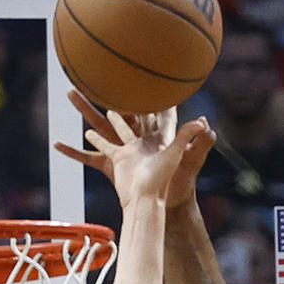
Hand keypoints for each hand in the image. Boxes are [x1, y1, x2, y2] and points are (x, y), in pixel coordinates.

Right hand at [56, 90, 215, 207]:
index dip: (159, 99)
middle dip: (123, 98)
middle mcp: (140, 140)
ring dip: (99, 113)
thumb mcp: (177, 155)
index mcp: (156, 136)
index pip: (159, 113)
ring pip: (108, 126)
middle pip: (129, 113)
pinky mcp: (115, 159)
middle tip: (115, 81)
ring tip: (88, 98)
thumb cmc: (163, 180)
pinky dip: (89, 144)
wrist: (145, 202)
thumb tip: (203, 121)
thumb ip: (189, 137)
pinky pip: (98, 149)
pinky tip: (80, 134)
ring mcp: (126, 149)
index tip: (156, 81)